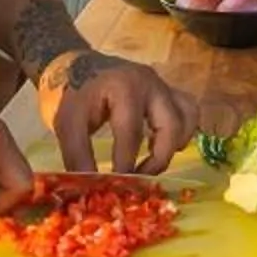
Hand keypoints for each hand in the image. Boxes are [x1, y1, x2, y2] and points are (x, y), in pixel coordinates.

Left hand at [36, 47, 199, 176]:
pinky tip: (160, 145)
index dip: (126, 162)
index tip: (117, 184)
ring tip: (152, 160)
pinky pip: (189, 112)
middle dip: (158, 158)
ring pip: (187, 117)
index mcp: (124, 87)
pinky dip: (180, 132)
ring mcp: (164, 86)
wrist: (81, 67)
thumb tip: (93, 189)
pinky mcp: (169, 91)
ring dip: (174, 144)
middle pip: (171, 125)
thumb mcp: (68, 124)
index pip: (132, 132)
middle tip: (139, 177)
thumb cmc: (76, 95)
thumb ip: (78, 155)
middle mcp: (151, 84)